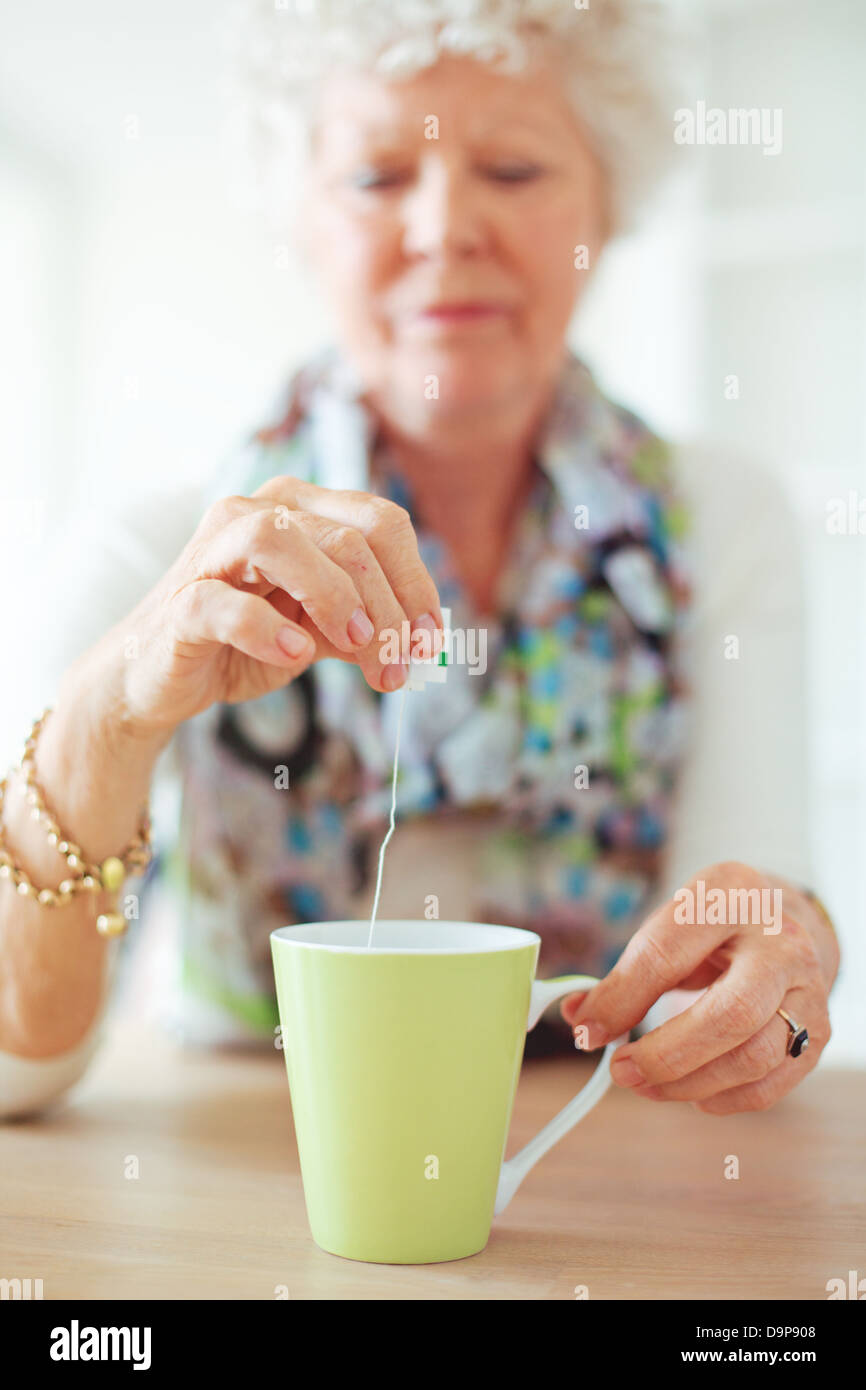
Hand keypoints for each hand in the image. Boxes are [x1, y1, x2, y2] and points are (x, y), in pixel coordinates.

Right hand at [100, 476, 442, 737]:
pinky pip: (224, 602)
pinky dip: (266, 629)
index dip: (416, 581)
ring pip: (282, 543)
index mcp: (298, 510)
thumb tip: (418, 642)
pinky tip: (295, 657)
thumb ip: (364, 627)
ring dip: (334, 599)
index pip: (380, 523)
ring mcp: (212, 550)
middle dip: (388, 608)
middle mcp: (255, 513)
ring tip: (354, 647)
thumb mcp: (318, 633)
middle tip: (399, 666)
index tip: (430, 641)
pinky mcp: (181, 599)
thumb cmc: (242, 643)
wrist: (159, 677)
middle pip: (347, 538)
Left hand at [561, 862, 837, 1114]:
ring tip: (647, 1084)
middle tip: (621, 1070)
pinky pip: (771, 1083)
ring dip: (689, 1084)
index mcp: (731, 892)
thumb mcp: (670, 926)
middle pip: (730, 1014)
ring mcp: (808, 986)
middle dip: (665, 1055)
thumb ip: (626, 973)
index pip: (667, 953)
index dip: (620, 1000)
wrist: (785, 921)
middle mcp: (781, 939)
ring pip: (753, 1057)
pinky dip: (723, 1098)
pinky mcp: (819, 1029)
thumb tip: (579, 1018)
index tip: (588, 1031)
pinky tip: (693, 1091)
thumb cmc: (715, 927)